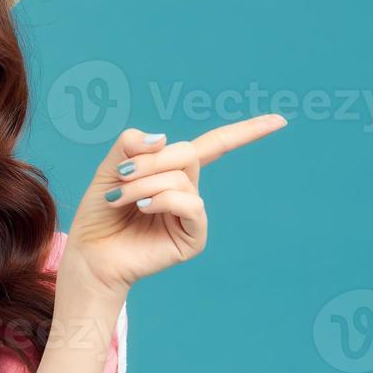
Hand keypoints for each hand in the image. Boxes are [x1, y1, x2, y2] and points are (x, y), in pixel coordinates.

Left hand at [65, 114, 287, 294]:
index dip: (246, 132)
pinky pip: (191, 204)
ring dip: (146, 183)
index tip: (280, 120)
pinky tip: (144, 208)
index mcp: (172, 170)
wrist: (92, 252)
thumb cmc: (100, 212)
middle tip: (121, 175)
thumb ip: (130, 145)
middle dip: (151, 160)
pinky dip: (164, 200)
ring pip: (182, 178)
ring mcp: (192, 214)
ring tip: (122, 198)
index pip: (214, 145)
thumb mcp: (110, 168)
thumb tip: (163, 136)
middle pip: (188, 153)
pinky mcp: (193, 237)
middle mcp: (187, 189)